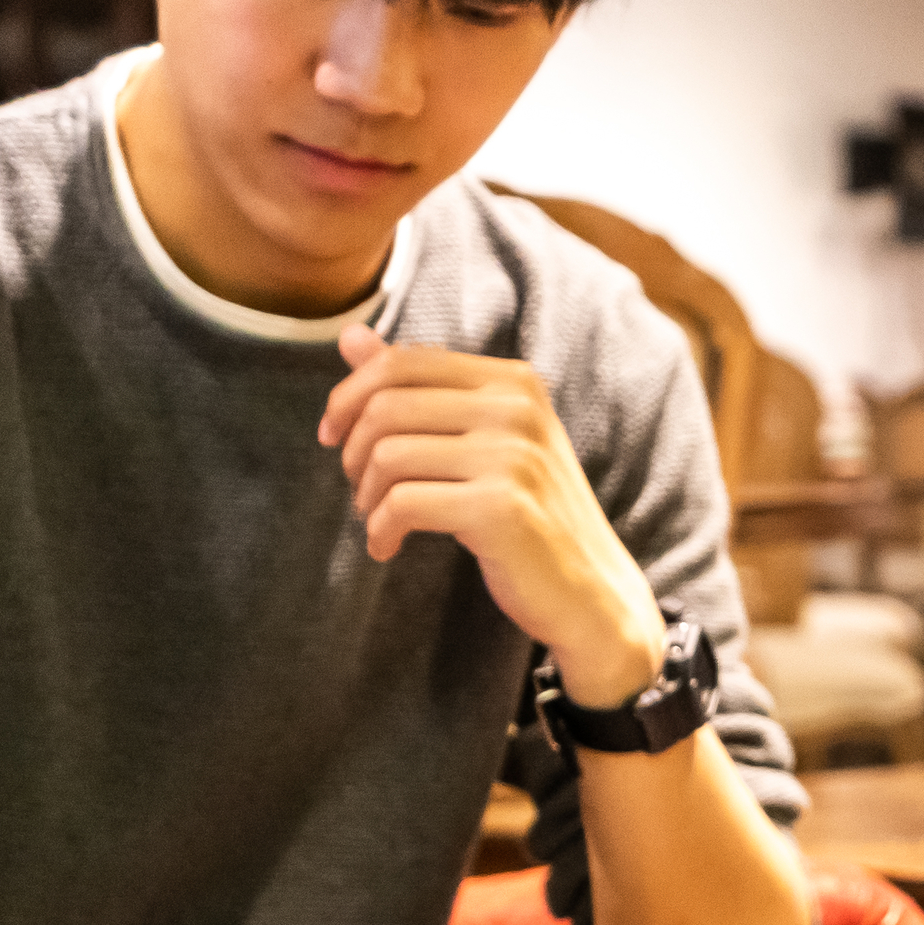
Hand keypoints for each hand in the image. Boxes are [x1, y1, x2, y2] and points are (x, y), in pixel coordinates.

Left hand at [320, 326, 666, 699]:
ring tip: (379, 521)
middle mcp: (517, 408)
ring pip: (388, 455)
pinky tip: (386, 547)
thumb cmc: (529, 513)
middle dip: (354, 452)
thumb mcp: (481, 439)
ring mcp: (513, 457)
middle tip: (361, 490)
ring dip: (366, 497)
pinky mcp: (500, 508)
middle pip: (386, 405)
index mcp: (514, 381)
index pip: (403, 361)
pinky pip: (402, 504)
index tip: (333, 436)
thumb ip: (419, 387)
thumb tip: (349, 333)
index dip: (349, 396)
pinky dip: (379, 530)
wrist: (590, 591)